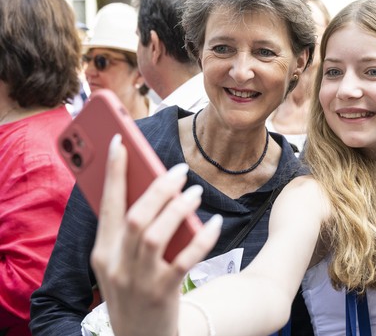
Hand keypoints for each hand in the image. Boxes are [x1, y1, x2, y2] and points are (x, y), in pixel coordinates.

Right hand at [91, 134, 221, 335]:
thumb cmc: (133, 294)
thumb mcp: (119, 265)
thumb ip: (129, 233)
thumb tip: (154, 191)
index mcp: (102, 253)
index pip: (106, 204)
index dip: (113, 172)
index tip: (120, 142)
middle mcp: (115, 265)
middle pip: (135, 216)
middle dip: (156, 188)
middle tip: (179, 170)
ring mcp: (138, 281)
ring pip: (155, 234)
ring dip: (177, 208)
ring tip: (195, 191)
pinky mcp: (162, 294)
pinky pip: (184, 260)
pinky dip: (201, 239)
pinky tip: (214, 223)